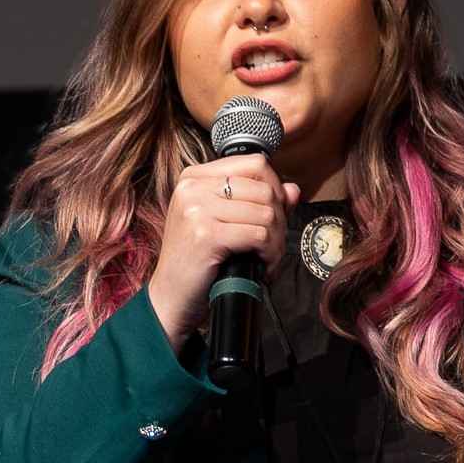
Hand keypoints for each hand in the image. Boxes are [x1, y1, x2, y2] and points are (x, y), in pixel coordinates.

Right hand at [147, 158, 299, 353]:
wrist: (171, 298)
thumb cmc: (197, 263)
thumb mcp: (225, 225)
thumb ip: (258, 203)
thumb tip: (292, 190)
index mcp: (195, 177)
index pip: (255, 164)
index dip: (276, 191)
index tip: (274, 217)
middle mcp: (193, 187)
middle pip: (265, 190)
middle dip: (280, 222)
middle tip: (272, 247)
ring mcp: (197, 209)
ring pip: (266, 213)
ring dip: (276, 242)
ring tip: (266, 259)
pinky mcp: (205, 234)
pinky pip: (259, 235)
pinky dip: (270, 254)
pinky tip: (262, 267)